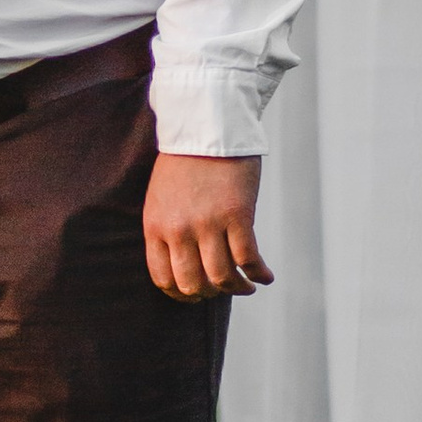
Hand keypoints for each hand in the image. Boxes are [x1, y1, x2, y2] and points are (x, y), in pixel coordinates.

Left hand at [143, 153, 272, 302]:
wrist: (206, 126)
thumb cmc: (184, 162)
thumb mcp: (161, 198)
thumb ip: (168, 230)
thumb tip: (186, 264)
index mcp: (156, 226)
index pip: (163, 278)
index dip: (182, 294)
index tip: (197, 295)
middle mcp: (179, 229)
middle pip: (193, 284)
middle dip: (210, 293)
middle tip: (222, 289)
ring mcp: (208, 223)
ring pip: (222, 277)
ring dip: (237, 288)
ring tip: (246, 286)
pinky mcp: (237, 215)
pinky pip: (248, 258)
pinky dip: (259, 274)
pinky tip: (265, 276)